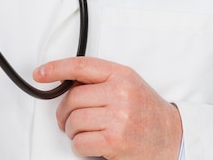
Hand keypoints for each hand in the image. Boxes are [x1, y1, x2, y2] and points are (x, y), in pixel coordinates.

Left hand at [34, 57, 181, 159]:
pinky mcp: (114, 142)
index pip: (81, 66)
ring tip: (85, 132)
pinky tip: (91, 143)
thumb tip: (66, 82)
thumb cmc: (146, 110)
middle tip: (68, 119)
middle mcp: (120, 93)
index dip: (56, 68)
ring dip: (73, 131)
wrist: (172, 136)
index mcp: (120, 74)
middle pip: (72, 98)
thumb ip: (100, 79)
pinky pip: (80, 142)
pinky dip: (79, 146)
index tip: (40, 73)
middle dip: (64, 112)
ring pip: (73, 121)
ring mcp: (118, 118)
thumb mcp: (127, 83)